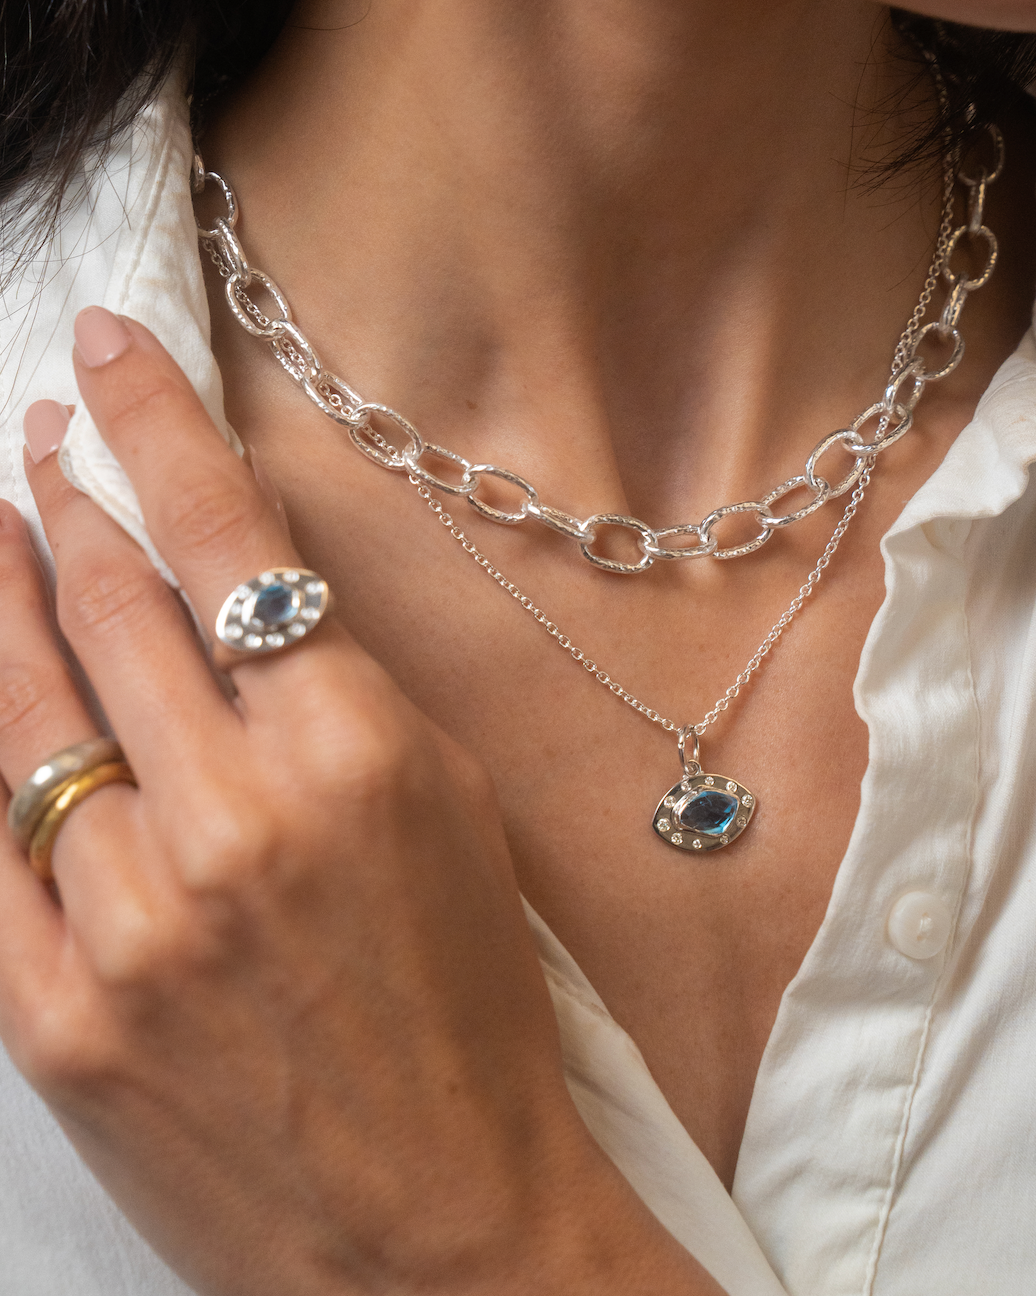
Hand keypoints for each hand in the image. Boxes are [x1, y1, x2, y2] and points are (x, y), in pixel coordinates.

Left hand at [0, 310, 717, 1295]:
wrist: (433, 1239)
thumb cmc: (467, 1013)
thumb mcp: (439, 802)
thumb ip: (327, 675)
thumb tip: (231, 558)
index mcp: (348, 756)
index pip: (220, 537)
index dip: (151, 422)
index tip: (104, 352)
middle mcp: (226, 821)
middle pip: (107, 600)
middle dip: (62, 494)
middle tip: (39, 436)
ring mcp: (122, 921)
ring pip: (24, 705)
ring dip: (0, 597)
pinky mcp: (48, 1016)